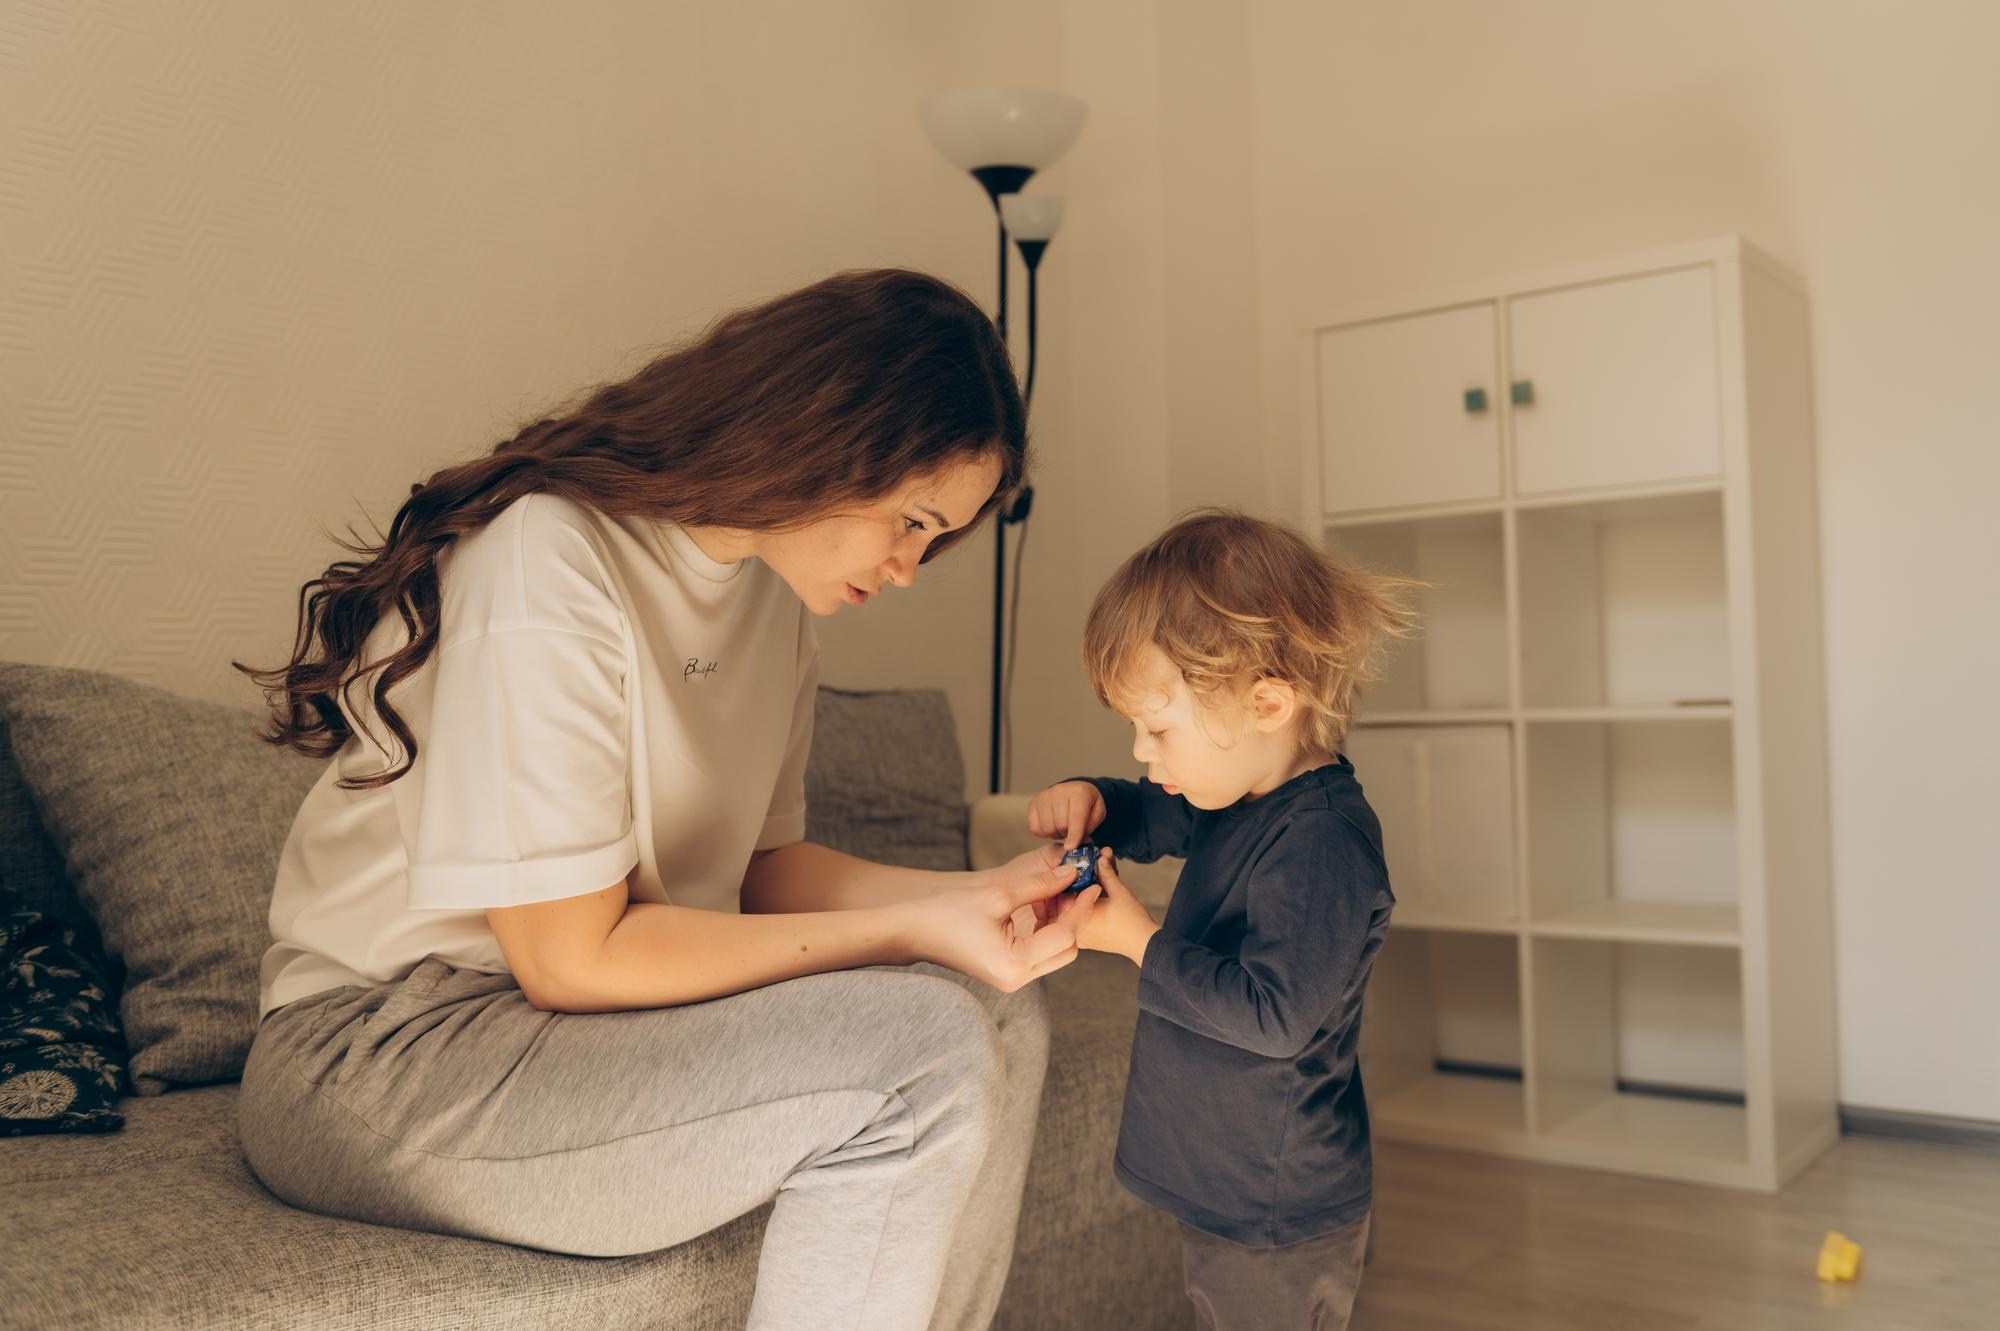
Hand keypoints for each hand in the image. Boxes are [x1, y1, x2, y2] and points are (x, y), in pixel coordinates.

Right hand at [898, 851, 1100, 991]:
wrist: (913, 930)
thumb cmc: (948, 911)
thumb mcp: (997, 894)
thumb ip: (1039, 885)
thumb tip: (1070, 873)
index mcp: (1014, 965)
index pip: (1065, 936)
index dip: (1081, 908)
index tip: (1090, 883)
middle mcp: (1016, 979)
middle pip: (1067, 949)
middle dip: (1073, 917)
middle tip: (1073, 886)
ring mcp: (1012, 978)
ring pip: (1055, 951)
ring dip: (1060, 922)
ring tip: (1056, 891)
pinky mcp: (1007, 971)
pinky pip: (1039, 951)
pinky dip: (1044, 929)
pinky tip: (1040, 903)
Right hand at [1026, 781, 1106, 849]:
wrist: (1073, 790)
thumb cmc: (1087, 804)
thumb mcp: (1098, 813)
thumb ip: (1090, 826)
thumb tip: (1076, 841)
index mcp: (1080, 792)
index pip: (1076, 817)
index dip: (1074, 835)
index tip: (1070, 847)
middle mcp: (1059, 791)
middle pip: (1061, 825)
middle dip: (1067, 833)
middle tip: (1071, 829)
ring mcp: (1044, 796)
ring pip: (1047, 828)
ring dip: (1055, 833)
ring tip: (1061, 826)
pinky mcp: (1033, 803)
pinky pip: (1035, 828)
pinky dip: (1043, 832)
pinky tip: (1051, 824)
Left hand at [1075, 848, 1158, 965]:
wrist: (1145, 944)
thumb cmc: (1132, 923)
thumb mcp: (1119, 892)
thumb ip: (1106, 873)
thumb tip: (1100, 859)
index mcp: (1075, 917)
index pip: (1066, 888)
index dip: (1076, 871)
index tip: (1085, 860)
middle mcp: (1074, 927)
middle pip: (1073, 896)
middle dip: (1085, 878)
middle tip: (1097, 864)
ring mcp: (1080, 933)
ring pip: (1078, 905)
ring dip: (1089, 890)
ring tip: (1104, 873)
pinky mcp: (1087, 936)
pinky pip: (1083, 914)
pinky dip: (1090, 903)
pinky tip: (1101, 889)